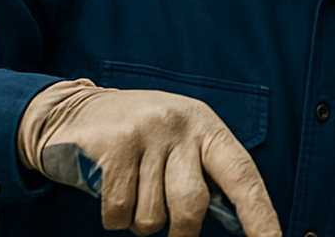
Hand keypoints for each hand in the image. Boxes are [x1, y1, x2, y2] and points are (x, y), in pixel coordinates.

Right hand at [18, 79, 280, 236]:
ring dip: (139, 221)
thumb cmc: (139, 135)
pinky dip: (114, 216)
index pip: (243, 175)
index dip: (260, 216)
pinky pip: (119, 213)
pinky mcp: (113, 146)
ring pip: (152, 218)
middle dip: (181, 232)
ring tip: (131, 191)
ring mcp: (146, 133)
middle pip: (192, 207)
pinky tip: (109, 187)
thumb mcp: (180, 142)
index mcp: (206, 126)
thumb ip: (207, 174)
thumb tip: (235, 221)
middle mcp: (180, 125)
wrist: (73, 110)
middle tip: (168, 225)